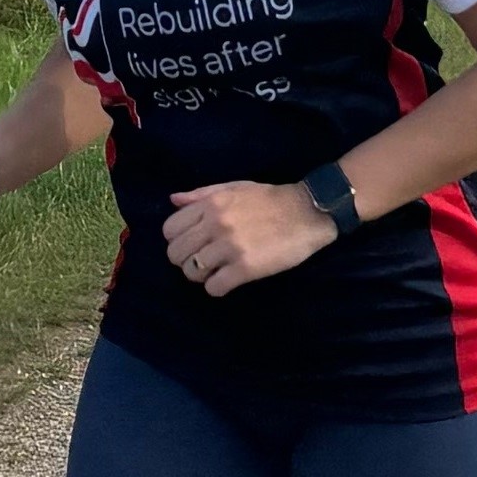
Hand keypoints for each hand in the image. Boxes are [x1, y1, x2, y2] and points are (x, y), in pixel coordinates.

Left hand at [160, 173, 344, 300]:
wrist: (307, 212)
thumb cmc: (270, 199)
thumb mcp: (234, 187)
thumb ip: (201, 194)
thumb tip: (173, 200)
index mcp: (211, 204)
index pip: (169, 230)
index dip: (177, 240)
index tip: (192, 244)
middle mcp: (216, 225)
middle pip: (176, 254)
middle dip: (185, 260)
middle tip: (203, 261)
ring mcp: (230, 247)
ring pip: (192, 272)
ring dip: (201, 276)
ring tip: (217, 271)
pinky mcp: (246, 268)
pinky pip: (214, 288)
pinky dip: (217, 288)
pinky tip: (229, 280)